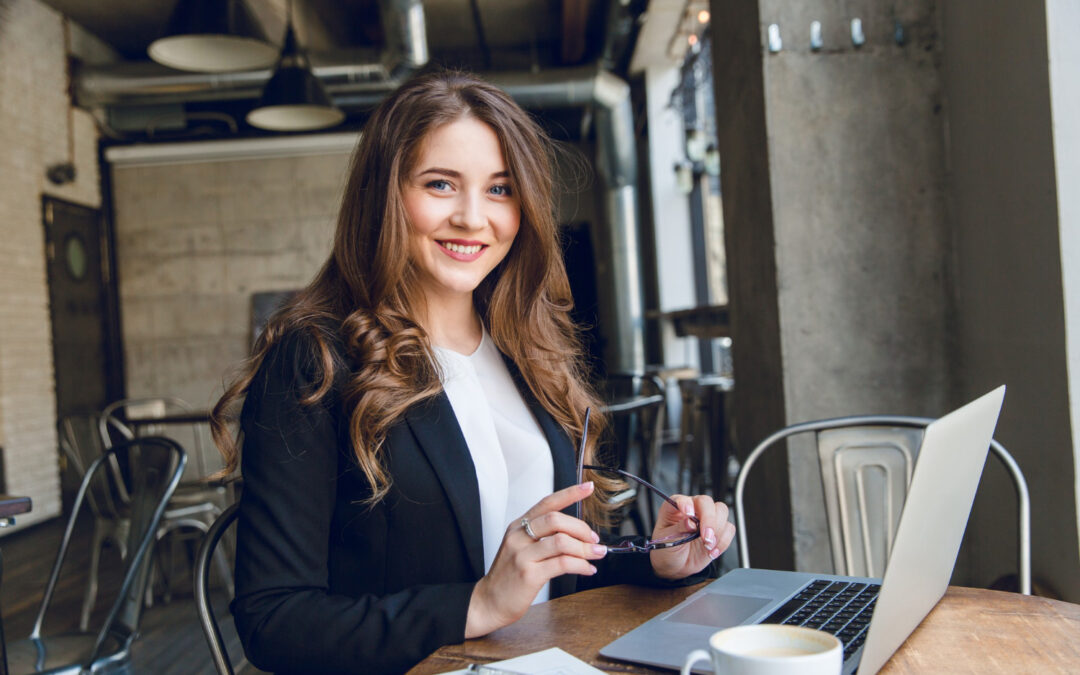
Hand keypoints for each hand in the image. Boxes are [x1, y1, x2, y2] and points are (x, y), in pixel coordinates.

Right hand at [465, 482, 608, 637]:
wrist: (488, 602)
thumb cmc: (508, 577)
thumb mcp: (520, 548)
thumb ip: (542, 537)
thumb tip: (576, 534)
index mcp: (518, 526)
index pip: (547, 503)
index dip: (570, 493)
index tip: (588, 488)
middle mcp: (519, 537)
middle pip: (556, 520)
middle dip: (581, 528)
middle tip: (594, 540)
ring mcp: (523, 555)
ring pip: (562, 542)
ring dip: (586, 548)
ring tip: (596, 555)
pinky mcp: (530, 574)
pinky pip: (563, 564)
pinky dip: (581, 565)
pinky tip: (587, 569)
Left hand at [649, 494, 735, 579]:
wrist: (676, 566)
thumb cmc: (667, 550)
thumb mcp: (666, 541)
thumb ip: (678, 530)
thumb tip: (690, 521)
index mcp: (675, 508)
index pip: (682, 499)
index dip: (686, 504)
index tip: (688, 514)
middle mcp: (693, 509)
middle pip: (707, 502)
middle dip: (709, 519)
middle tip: (706, 536)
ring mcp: (706, 518)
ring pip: (721, 511)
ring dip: (718, 530)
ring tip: (707, 546)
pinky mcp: (718, 530)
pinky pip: (729, 529)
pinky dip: (723, 541)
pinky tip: (712, 551)